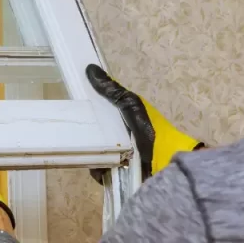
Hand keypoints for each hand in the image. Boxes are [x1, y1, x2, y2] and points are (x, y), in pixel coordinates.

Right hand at [86, 64, 204, 180]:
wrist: (168, 165)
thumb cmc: (151, 131)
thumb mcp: (131, 105)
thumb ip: (112, 91)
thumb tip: (89, 68)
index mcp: (126, 120)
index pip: (101, 113)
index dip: (89, 110)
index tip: (75, 110)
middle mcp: (122, 138)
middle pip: (95, 135)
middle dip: (87, 136)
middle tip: (78, 135)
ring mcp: (121, 158)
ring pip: (95, 154)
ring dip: (92, 155)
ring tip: (91, 154)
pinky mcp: (119, 175)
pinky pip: (100, 171)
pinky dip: (98, 170)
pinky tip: (100, 168)